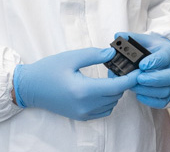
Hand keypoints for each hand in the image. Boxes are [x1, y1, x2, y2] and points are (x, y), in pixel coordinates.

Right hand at [14, 47, 138, 119]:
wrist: (29, 88)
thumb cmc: (48, 70)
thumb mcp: (71, 57)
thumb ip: (94, 55)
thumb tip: (112, 53)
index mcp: (83, 91)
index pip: (116, 87)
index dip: (130, 79)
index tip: (139, 70)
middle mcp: (85, 106)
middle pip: (116, 96)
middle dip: (123, 83)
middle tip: (122, 67)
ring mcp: (82, 113)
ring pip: (111, 104)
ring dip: (115, 92)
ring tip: (111, 77)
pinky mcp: (80, 116)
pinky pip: (102, 111)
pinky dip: (108, 100)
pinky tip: (102, 88)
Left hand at [114, 32, 169, 108]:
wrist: (167, 58)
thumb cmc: (156, 50)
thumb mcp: (146, 41)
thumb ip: (132, 39)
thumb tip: (117, 37)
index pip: (165, 57)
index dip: (154, 61)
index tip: (141, 64)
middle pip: (169, 77)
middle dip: (152, 79)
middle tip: (138, 78)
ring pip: (164, 91)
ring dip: (147, 90)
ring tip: (133, 86)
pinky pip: (162, 101)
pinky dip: (150, 100)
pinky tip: (139, 94)